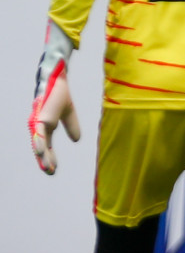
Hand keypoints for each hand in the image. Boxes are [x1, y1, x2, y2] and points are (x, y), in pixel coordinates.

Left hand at [30, 20, 80, 173]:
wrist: (57, 79)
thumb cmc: (61, 93)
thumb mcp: (69, 113)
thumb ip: (72, 126)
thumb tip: (77, 141)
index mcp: (47, 125)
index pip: (47, 144)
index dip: (49, 156)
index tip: (53, 169)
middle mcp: (40, 125)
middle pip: (41, 146)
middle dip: (45, 160)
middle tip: (49, 172)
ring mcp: (39, 121)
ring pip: (39, 142)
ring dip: (42, 155)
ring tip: (47, 168)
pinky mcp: (41, 117)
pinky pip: (39, 133)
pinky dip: (40, 143)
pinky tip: (41, 152)